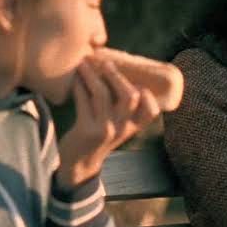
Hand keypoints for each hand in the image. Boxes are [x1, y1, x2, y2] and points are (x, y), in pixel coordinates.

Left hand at [56, 59, 160, 189]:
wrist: (79, 164)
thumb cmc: (99, 136)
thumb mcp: (118, 127)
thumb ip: (124, 108)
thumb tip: (120, 72)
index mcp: (133, 127)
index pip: (151, 110)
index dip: (147, 94)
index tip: (136, 82)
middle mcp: (122, 129)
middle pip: (129, 96)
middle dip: (117, 76)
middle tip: (105, 63)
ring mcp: (105, 130)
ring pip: (102, 94)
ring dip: (92, 75)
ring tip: (84, 63)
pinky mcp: (86, 131)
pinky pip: (83, 101)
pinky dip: (79, 86)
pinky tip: (75, 78)